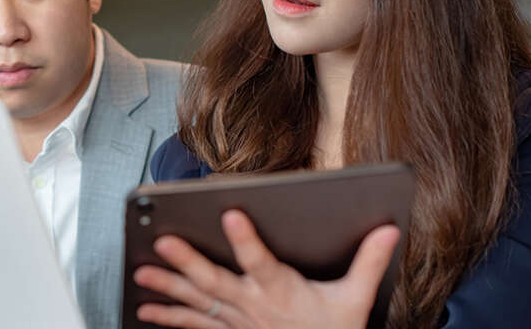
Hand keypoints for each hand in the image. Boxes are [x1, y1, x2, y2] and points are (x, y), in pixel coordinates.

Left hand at [133, 210, 399, 328]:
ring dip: (168, 289)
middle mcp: (254, 307)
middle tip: (163, 242)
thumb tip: (389, 229)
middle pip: (216, 281)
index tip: (229, 213)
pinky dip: (169, 318)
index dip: (245, 238)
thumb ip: (369, 262)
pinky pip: (194, 326)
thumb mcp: (356, 299)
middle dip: (188, 262)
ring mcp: (237, 323)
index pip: (261, 261)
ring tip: (141, 275)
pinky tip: (145, 309)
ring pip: (197, 303)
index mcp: (283, 291)